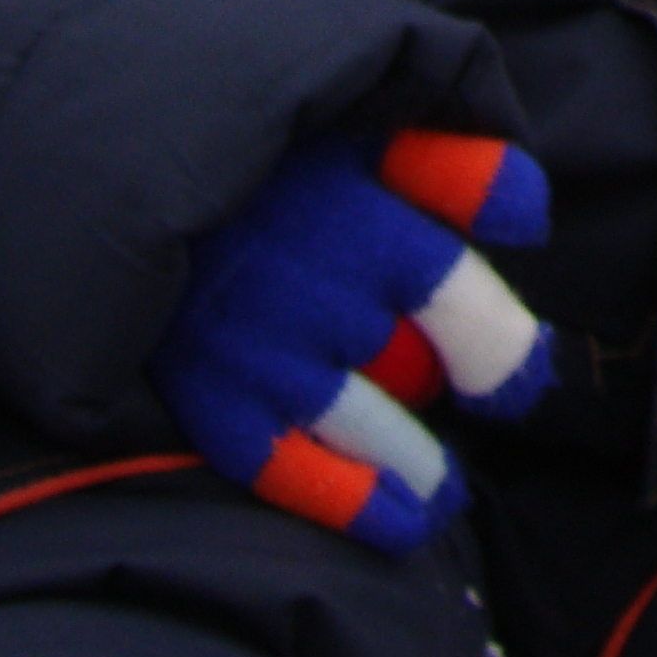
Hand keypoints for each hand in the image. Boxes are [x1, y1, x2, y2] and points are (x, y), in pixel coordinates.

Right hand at [149, 129, 556, 554]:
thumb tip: (528, 220)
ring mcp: (261, 360)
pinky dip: (353, 502)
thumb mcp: (369, 137)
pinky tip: (401, 519)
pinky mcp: (214, 402)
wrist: (128, 182)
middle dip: (455, 384)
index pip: (460, 306)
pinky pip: (294, 472)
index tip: (519, 370)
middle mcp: (314, 302)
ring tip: (439, 480)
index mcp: (362, 228)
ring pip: (366, 429)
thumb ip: (458, 169)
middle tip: (476, 393)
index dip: (504, 349)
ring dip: (413, 459)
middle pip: (416, 369)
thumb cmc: (273, 162)